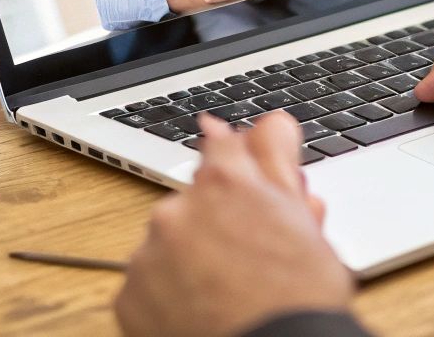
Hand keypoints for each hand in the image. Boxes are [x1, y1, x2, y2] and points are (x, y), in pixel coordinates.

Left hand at [117, 114, 354, 336]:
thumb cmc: (298, 300)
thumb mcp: (304, 222)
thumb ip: (277, 162)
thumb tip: (271, 121)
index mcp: (224, 184)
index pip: (221, 147)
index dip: (238, 170)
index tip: (241, 186)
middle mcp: (177, 210)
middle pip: (195, 201)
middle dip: (219, 221)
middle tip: (252, 257)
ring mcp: (148, 254)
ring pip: (169, 243)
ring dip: (192, 258)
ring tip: (228, 293)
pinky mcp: (129, 297)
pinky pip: (147, 285)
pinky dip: (169, 296)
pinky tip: (202, 312)